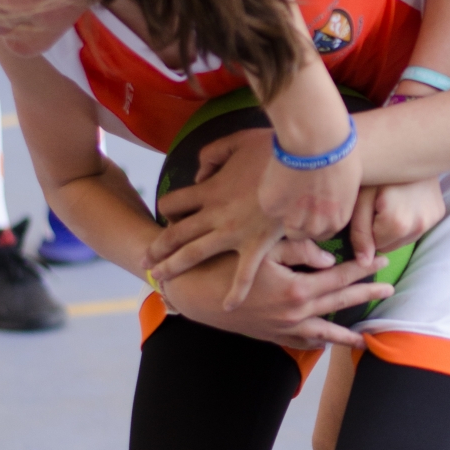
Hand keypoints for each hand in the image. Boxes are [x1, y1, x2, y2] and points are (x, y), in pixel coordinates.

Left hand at [144, 128, 283, 306]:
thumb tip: (201, 174)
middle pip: (174, 234)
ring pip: (194, 255)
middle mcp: (214, 214)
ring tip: (160, 282)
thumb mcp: (236, 142)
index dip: (167, 207)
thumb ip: (212, 155)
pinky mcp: (258, 244)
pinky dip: (235, 292)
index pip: (172, 203)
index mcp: (209, 189)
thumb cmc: (273, 149)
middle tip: (145, 261)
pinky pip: (244, 274)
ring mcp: (234, 233)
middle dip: (156, 249)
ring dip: (174, 268)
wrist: (304, 162)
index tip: (170, 215)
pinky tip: (227, 307)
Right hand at [163, 238, 391, 349]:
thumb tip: (328, 258)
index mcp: (297, 290)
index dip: (362, 268)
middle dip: (365, 295)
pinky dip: (315, 344)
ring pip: (323, 331)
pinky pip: (299, 343)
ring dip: (344, 332)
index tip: (382, 261)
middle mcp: (294, 313)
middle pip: (339, 303)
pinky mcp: (269, 335)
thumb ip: (299, 250)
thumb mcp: (263, 247)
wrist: (192, 291)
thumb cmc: (226, 263)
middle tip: (389, 290)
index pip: (339, 276)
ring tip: (363, 336)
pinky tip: (324, 344)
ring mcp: (282, 328)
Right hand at [257, 141, 362, 251]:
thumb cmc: (339, 152)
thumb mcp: (346, 182)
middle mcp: (315, 226)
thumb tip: (326, 194)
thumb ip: (334, 198)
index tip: (310, 207)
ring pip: (285, 226)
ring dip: (284, 211)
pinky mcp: (272, 207)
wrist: (317, 140)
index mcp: (337, 220)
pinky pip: (269, 206)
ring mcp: (292, 219)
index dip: (314, 220)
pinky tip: (277, 176)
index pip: (323, 232)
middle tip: (295, 196)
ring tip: (285, 187)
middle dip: (299, 219)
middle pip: (302, 233)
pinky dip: (271, 194)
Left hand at [350, 177, 445, 260]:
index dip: (366, 229)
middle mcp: (419, 225)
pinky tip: (404, 199)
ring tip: (391, 199)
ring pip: (404, 238)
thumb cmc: (378, 170)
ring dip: (394, 226)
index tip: (366, 208)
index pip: (375, 246)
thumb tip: (363, 262)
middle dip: (380, 230)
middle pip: (390, 245)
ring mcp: (432, 219)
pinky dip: (408, 219)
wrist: (410, 144)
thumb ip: (359, 232)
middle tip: (377, 203)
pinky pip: (417, 227)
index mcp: (397, 223)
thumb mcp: (360, 198)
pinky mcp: (439, 212)